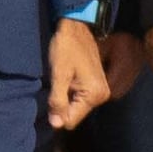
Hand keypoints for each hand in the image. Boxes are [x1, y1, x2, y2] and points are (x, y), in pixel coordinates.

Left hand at [42, 18, 109, 132]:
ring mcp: (101, 90)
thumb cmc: (65, 47)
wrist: (76, 26)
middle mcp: (102, 95)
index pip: (71, 120)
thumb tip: (56, 125)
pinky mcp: (97, 84)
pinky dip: (70, 93)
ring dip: (66, 98)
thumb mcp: (58, 74)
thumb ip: (57, 101)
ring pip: (77, 107)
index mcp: (94, 94)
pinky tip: (66, 79)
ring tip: (61, 81)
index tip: (50, 98)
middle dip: (62, 106)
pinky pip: (80, 98)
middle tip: (56, 85)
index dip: (56, 113)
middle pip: (75, 114)